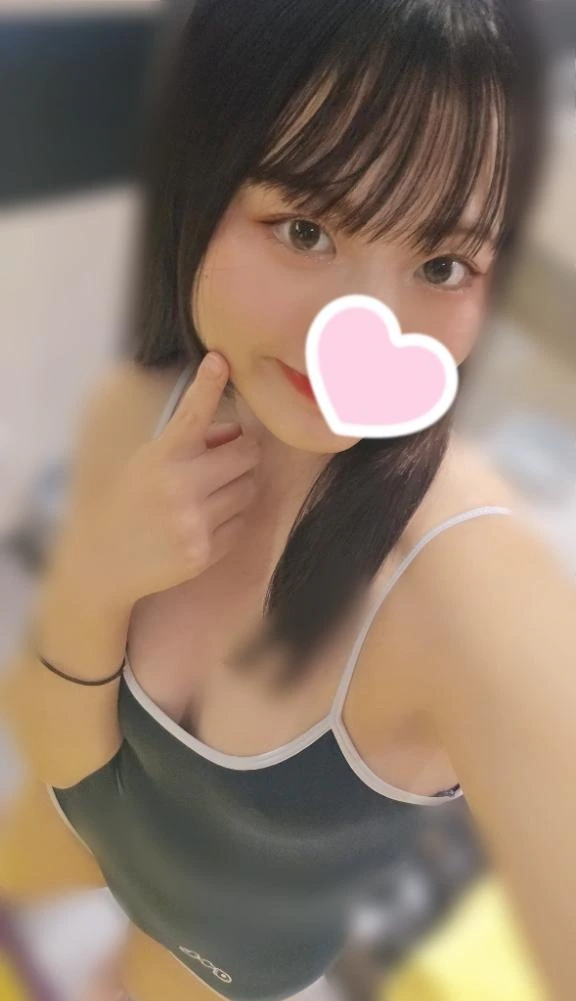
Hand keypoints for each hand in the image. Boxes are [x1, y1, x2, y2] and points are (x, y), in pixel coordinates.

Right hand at [77, 353, 260, 605]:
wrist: (104, 562)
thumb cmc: (132, 502)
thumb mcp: (150, 463)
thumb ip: (194, 443)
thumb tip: (236, 431)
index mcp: (161, 457)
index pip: (191, 414)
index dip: (208, 384)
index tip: (220, 360)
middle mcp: (179, 486)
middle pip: (247, 454)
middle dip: (243, 454)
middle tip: (228, 460)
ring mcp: (193, 522)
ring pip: (250, 489)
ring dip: (240, 486)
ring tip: (212, 495)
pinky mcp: (204, 552)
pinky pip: (241, 523)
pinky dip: (232, 519)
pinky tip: (204, 523)